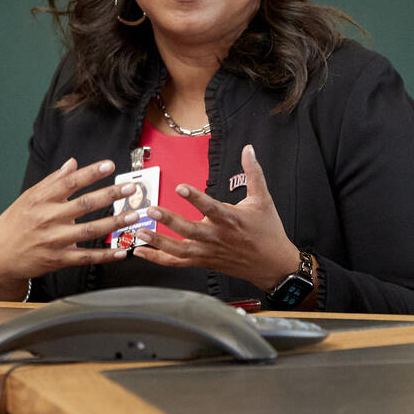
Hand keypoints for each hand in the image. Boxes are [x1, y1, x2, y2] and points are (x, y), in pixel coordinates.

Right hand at [0, 158, 138, 299]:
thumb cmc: (14, 224)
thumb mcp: (28, 198)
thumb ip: (53, 181)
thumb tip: (72, 163)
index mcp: (40, 200)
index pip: (70, 182)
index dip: (91, 173)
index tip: (110, 165)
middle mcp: (47, 219)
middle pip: (84, 205)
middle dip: (110, 195)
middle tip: (130, 188)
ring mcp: (54, 241)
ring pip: (89, 231)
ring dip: (114, 223)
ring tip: (133, 215)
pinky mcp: (58, 260)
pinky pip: (86, 257)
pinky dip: (105, 255)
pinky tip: (121, 250)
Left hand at [131, 145, 300, 291]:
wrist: (273, 265)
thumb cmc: (268, 231)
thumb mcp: (263, 199)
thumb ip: (253, 173)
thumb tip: (248, 149)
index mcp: (231, 220)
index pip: (210, 208)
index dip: (195, 198)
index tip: (180, 187)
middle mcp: (217, 237)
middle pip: (190, 230)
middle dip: (169, 220)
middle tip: (151, 210)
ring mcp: (209, 252)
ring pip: (180, 249)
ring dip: (158, 241)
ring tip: (140, 232)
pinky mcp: (204, 261)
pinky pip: (178, 262)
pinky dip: (158, 258)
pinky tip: (140, 251)